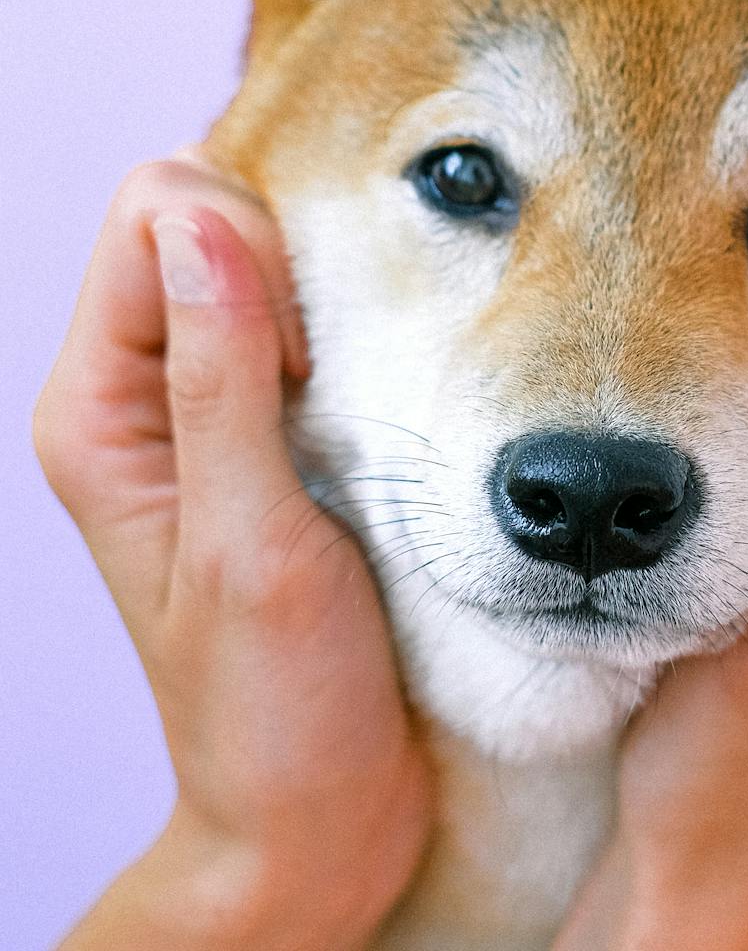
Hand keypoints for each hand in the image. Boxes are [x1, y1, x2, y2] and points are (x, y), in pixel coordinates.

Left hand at [34, 155, 430, 950]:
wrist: (317, 810)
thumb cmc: (277, 705)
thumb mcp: (251, 544)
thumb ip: (221, 378)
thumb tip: (204, 219)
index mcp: (98, 407)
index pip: (152, 213)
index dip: (243, 247)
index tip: (303, 360)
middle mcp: (138, 387)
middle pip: (201, 211)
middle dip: (284, 257)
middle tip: (332, 376)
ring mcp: (202, 398)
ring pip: (257, 248)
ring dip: (323, 292)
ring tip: (360, 388)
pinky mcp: (266, 416)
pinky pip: (301, 306)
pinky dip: (348, 320)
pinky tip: (376, 389)